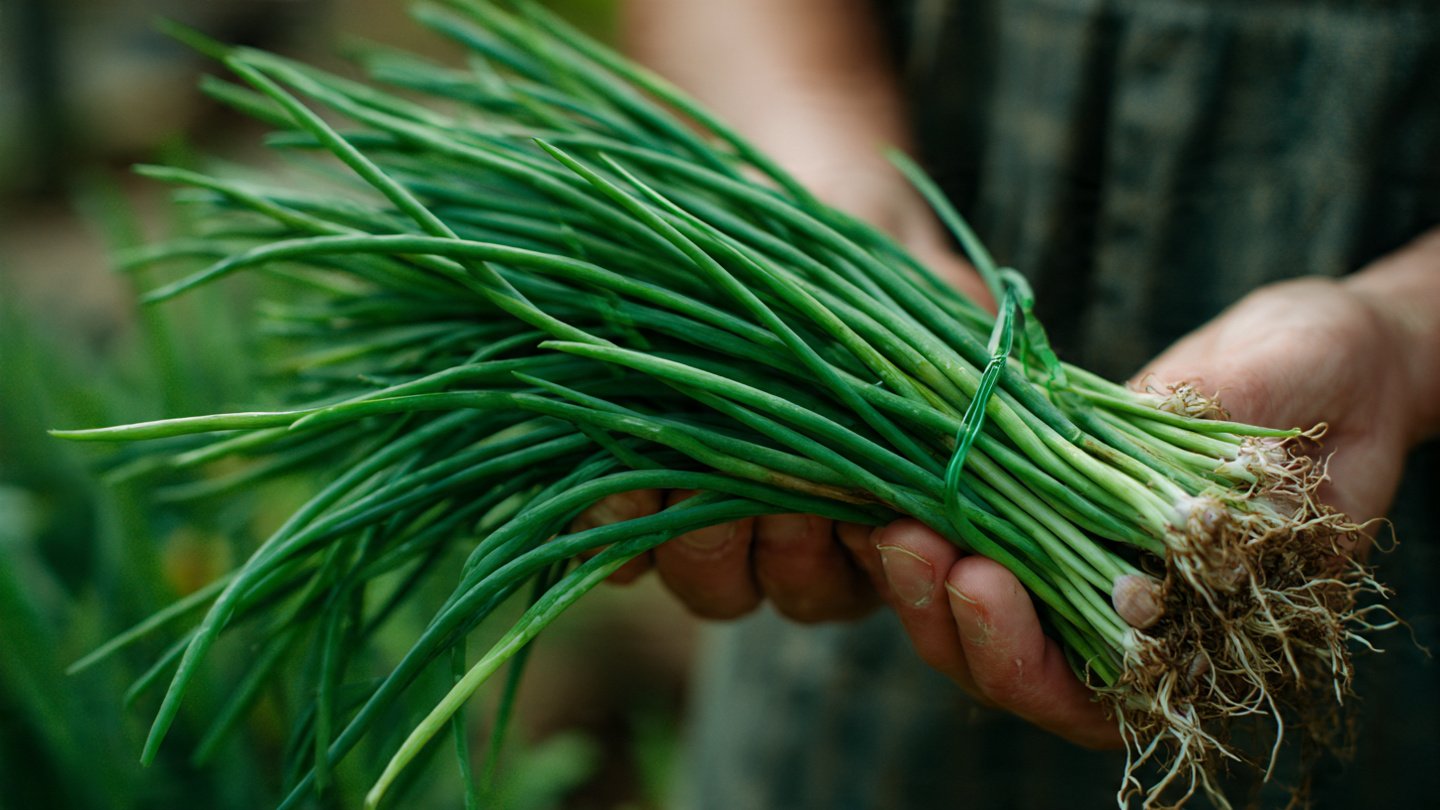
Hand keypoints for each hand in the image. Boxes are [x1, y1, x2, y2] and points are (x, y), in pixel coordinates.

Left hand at [862, 242, 1439, 750]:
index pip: (1086, 699)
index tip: (981, 581)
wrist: (1327, 355)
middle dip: (942, 611)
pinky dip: (932, 512)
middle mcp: (1127, 622)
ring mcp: (1080, 567)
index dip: (1021, 659)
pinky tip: (889, 473)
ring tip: (881, 508)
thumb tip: (1132, 510)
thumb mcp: (1279, 416)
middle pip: (1005, 666)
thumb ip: (1209, 466)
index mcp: (1195, 635)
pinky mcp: (1047, 507)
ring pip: (973, 609)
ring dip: (919, 567)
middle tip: (903, 538)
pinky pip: (976, 533)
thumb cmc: (1331, 387)